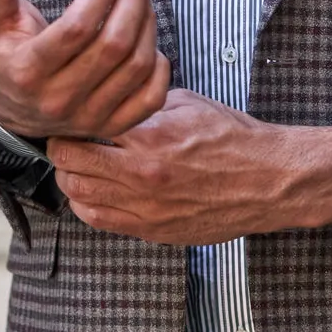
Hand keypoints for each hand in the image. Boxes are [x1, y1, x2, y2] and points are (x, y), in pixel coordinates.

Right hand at [0, 0, 170, 138]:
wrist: (13, 110)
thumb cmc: (10, 52)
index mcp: (28, 71)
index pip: (77, 28)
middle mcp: (59, 99)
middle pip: (113, 44)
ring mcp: (88, 117)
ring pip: (136, 66)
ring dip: (148, 23)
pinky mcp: (110, 127)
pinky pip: (151, 98)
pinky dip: (160, 66)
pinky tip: (150, 39)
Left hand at [47, 88, 331, 244]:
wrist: (268, 179)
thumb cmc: (233, 138)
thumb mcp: (186, 102)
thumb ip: (143, 104)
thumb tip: (112, 100)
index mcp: (149, 138)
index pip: (81, 133)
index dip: (69, 123)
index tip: (70, 117)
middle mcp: (141, 177)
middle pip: (70, 167)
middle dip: (63, 150)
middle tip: (69, 139)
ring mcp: (145, 209)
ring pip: (78, 198)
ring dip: (72, 178)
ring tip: (82, 164)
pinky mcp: (152, 230)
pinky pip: (100, 221)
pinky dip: (88, 205)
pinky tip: (97, 189)